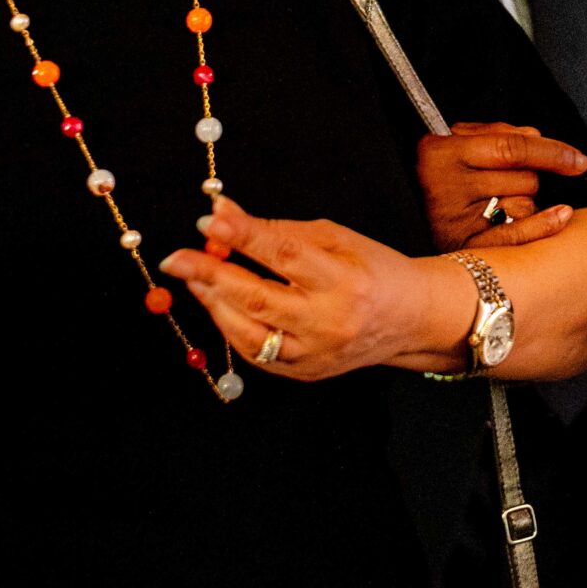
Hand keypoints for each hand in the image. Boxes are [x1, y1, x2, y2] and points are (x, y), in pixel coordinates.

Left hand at [161, 196, 470, 383]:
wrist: (410, 319)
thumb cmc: (373, 269)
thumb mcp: (335, 237)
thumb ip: (276, 228)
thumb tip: (223, 215)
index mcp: (345, 280)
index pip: (284, 255)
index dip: (243, 236)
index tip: (208, 221)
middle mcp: (330, 321)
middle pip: (258, 299)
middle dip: (210, 276)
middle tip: (176, 258)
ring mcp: (317, 353)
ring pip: (249, 333)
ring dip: (214, 303)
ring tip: (195, 279)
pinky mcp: (306, 373)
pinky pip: (256, 354)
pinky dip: (231, 328)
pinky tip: (220, 305)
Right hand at [416, 122, 586, 251]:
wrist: (396, 211)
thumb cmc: (436, 172)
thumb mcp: (456, 140)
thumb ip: (496, 134)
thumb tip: (538, 136)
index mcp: (440, 153)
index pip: (511, 148)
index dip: (552, 151)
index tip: (579, 159)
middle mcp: (444, 186)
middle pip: (523, 178)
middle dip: (530, 176)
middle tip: (508, 179)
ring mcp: (452, 221)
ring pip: (523, 204)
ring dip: (524, 201)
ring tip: (497, 201)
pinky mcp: (461, 248)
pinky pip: (514, 235)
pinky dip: (542, 225)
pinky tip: (562, 215)